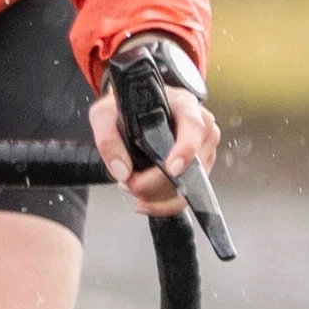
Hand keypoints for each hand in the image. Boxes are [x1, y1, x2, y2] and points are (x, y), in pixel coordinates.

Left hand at [87, 85, 219, 217]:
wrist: (136, 111)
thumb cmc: (127, 107)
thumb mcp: (105, 114)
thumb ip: (107, 138)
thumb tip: (122, 171)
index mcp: (183, 104)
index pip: (193, 126)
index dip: (185, 149)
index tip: (171, 168)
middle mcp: (200, 125)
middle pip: (192, 164)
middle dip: (157, 182)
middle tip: (129, 183)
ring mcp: (203, 148)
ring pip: (190, 184)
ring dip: (157, 194)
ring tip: (132, 184)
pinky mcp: (198, 168)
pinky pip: (186, 195)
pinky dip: (164, 204)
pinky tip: (145, 201)